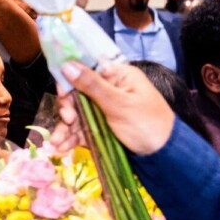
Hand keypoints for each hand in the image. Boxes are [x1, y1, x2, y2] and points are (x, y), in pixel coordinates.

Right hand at [59, 60, 175, 154]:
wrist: (163, 155)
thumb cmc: (148, 123)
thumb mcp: (120, 104)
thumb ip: (93, 85)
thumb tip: (67, 64)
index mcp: (117, 76)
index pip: (86, 69)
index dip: (70, 79)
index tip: (64, 93)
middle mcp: (108, 89)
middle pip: (76, 93)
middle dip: (67, 108)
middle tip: (67, 120)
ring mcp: (103, 109)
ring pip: (75, 113)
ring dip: (64, 128)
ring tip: (56, 143)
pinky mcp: (100, 127)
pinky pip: (80, 128)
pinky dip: (70, 137)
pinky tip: (62, 147)